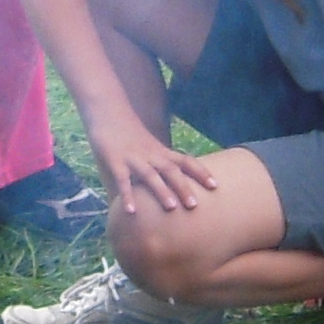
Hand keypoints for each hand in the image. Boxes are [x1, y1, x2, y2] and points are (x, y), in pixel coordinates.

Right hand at [91, 118, 217, 218]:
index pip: (186, 161)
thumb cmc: (130, 134)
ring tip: (171, 208)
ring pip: (150, 175)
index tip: (215, 186)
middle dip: (183, 187)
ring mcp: (133, 158)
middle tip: (194, 205)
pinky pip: (122, 180)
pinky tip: (131, 211)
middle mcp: (151, 155)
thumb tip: (171, 187)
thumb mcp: (149, 147)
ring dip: (161, 191)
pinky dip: (127, 195)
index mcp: (161, 151)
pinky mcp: (115, 161)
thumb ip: (159, 164)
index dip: (201, 172)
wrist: (108, 112)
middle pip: (171, 170)